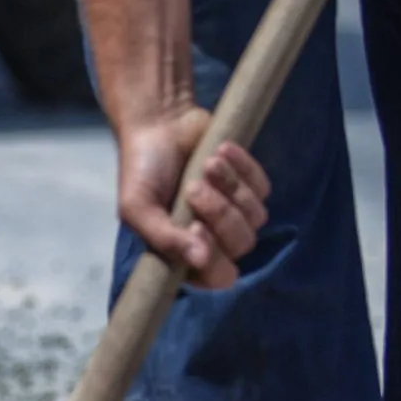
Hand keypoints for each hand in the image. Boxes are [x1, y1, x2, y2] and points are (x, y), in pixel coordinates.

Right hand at [115, 103, 270, 289]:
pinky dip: (242, 167)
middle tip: (192, 186)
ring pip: (256, 217)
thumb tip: (200, 260)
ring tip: (207, 163)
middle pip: (241, 245)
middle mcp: (215, 239)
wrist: (159, 123)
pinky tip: (221, 149)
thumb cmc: (143, 170)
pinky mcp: (251, 184)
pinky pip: (262, 187)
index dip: (214, 257)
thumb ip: (164, 239)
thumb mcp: (138, 207)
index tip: (193, 226)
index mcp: (185, 254)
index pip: (217, 276)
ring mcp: (236, 212)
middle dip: (219, 214)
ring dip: (230, 187)